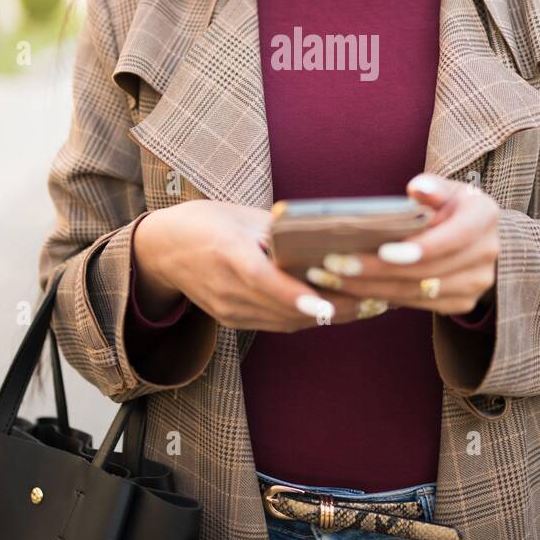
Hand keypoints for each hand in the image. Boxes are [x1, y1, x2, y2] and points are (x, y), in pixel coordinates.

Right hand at [133, 201, 368, 331]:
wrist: (161, 250)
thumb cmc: (204, 222)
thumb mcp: (240, 216)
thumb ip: (278, 230)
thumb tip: (323, 235)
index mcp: (226, 254)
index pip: (263, 281)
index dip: (295, 296)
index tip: (327, 304)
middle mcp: (226, 289)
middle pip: (284, 308)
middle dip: (333, 308)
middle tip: (377, 298)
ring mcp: (229, 310)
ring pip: (286, 321)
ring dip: (329, 316)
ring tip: (371, 304)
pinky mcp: (233, 320)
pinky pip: (278, 322)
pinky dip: (308, 316)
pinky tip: (339, 307)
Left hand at [306, 173, 498, 315]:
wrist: (475, 235)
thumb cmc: (449, 204)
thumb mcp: (443, 187)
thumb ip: (431, 187)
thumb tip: (417, 189)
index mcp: (484, 216)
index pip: (452, 238)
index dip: (419, 248)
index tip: (381, 251)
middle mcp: (487, 253)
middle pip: (427, 270)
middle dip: (378, 270)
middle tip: (335, 265)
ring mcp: (477, 283)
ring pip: (418, 292)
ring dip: (372, 287)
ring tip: (333, 277)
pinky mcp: (462, 303)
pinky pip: (418, 305)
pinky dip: (383, 297)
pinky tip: (352, 288)